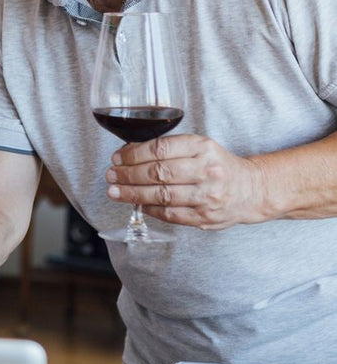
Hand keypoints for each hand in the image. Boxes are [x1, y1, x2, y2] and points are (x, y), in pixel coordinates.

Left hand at [105, 133, 267, 229]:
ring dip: (133, 194)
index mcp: (203, 147)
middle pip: (158, 173)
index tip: (118, 157)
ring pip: (162, 195)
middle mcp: (206, 171)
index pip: (160, 149)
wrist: (251, 190)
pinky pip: (170, 214)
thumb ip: (171, 148)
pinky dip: (150, 209)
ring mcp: (207, 196)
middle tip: (111, 175)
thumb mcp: (200, 146)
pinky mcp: (205, 217)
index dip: (134, 154)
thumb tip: (131, 153)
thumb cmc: (218, 165)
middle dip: (128, 174)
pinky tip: (137, 204)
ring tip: (115, 191)